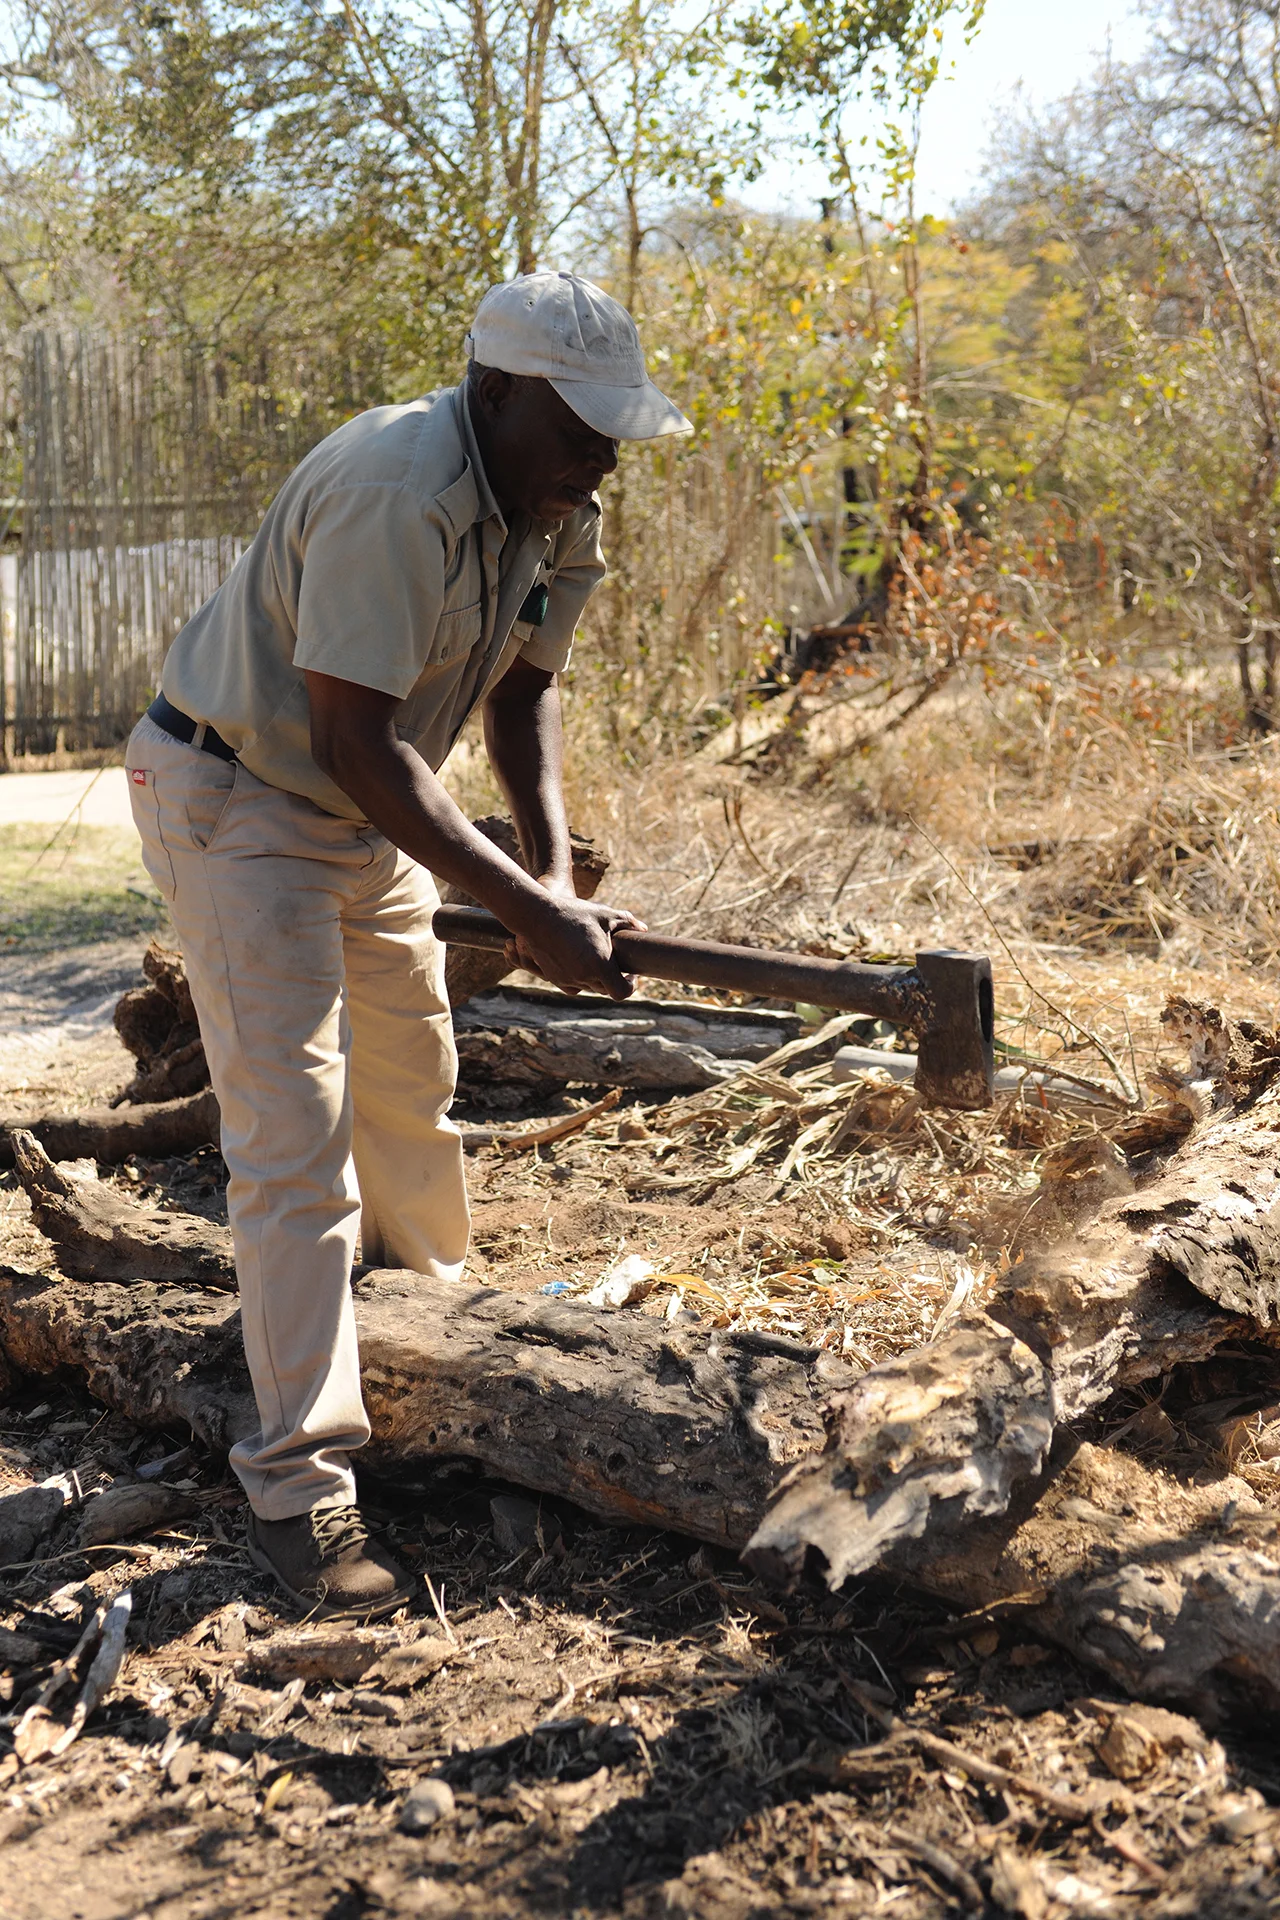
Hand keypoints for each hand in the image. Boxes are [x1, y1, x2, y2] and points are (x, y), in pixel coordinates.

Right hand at [505, 894, 646, 999]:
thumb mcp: (605, 914)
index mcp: (600, 964)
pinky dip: (580, 977)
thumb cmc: (574, 913)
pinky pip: (573, 985)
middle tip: (617, 963)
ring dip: (597, 978)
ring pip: (589, 987)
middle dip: (613, 978)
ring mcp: (567, 979)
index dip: (630, 986)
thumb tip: (643, 929)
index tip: (631, 974)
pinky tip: (582, 961)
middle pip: (606, 989)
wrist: (538, 916)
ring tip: (598, 959)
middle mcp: (584, 976)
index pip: (621, 992)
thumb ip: (628, 922)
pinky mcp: (554, 977)